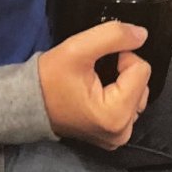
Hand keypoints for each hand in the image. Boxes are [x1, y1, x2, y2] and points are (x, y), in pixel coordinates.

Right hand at [39, 21, 150, 148]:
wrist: (29, 103)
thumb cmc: (50, 78)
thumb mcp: (77, 48)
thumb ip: (114, 36)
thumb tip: (142, 34)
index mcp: (116, 115)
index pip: (141, 69)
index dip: (121, 56)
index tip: (98, 61)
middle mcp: (122, 131)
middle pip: (142, 82)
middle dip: (122, 71)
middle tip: (95, 72)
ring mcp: (118, 136)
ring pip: (138, 92)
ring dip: (122, 81)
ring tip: (95, 82)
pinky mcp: (114, 135)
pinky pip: (130, 104)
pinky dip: (119, 93)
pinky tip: (98, 92)